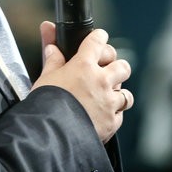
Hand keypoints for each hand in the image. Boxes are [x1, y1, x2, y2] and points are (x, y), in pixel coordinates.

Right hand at [32, 22, 132, 142]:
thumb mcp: (45, 77)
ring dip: (118, 93)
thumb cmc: (46, 104)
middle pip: (122, 66)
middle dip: (116, 66)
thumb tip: (51, 46)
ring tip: (108, 95)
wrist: (52, 134)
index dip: (99, 37)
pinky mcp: (111, 123)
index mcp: (83, 65)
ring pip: (126, 93)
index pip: (97, 42)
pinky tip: (104, 114)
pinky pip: (120, 114)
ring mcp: (109, 103)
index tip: (100, 37)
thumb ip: (52, 60)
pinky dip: (114, 113)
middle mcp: (101, 81)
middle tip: (108, 70)